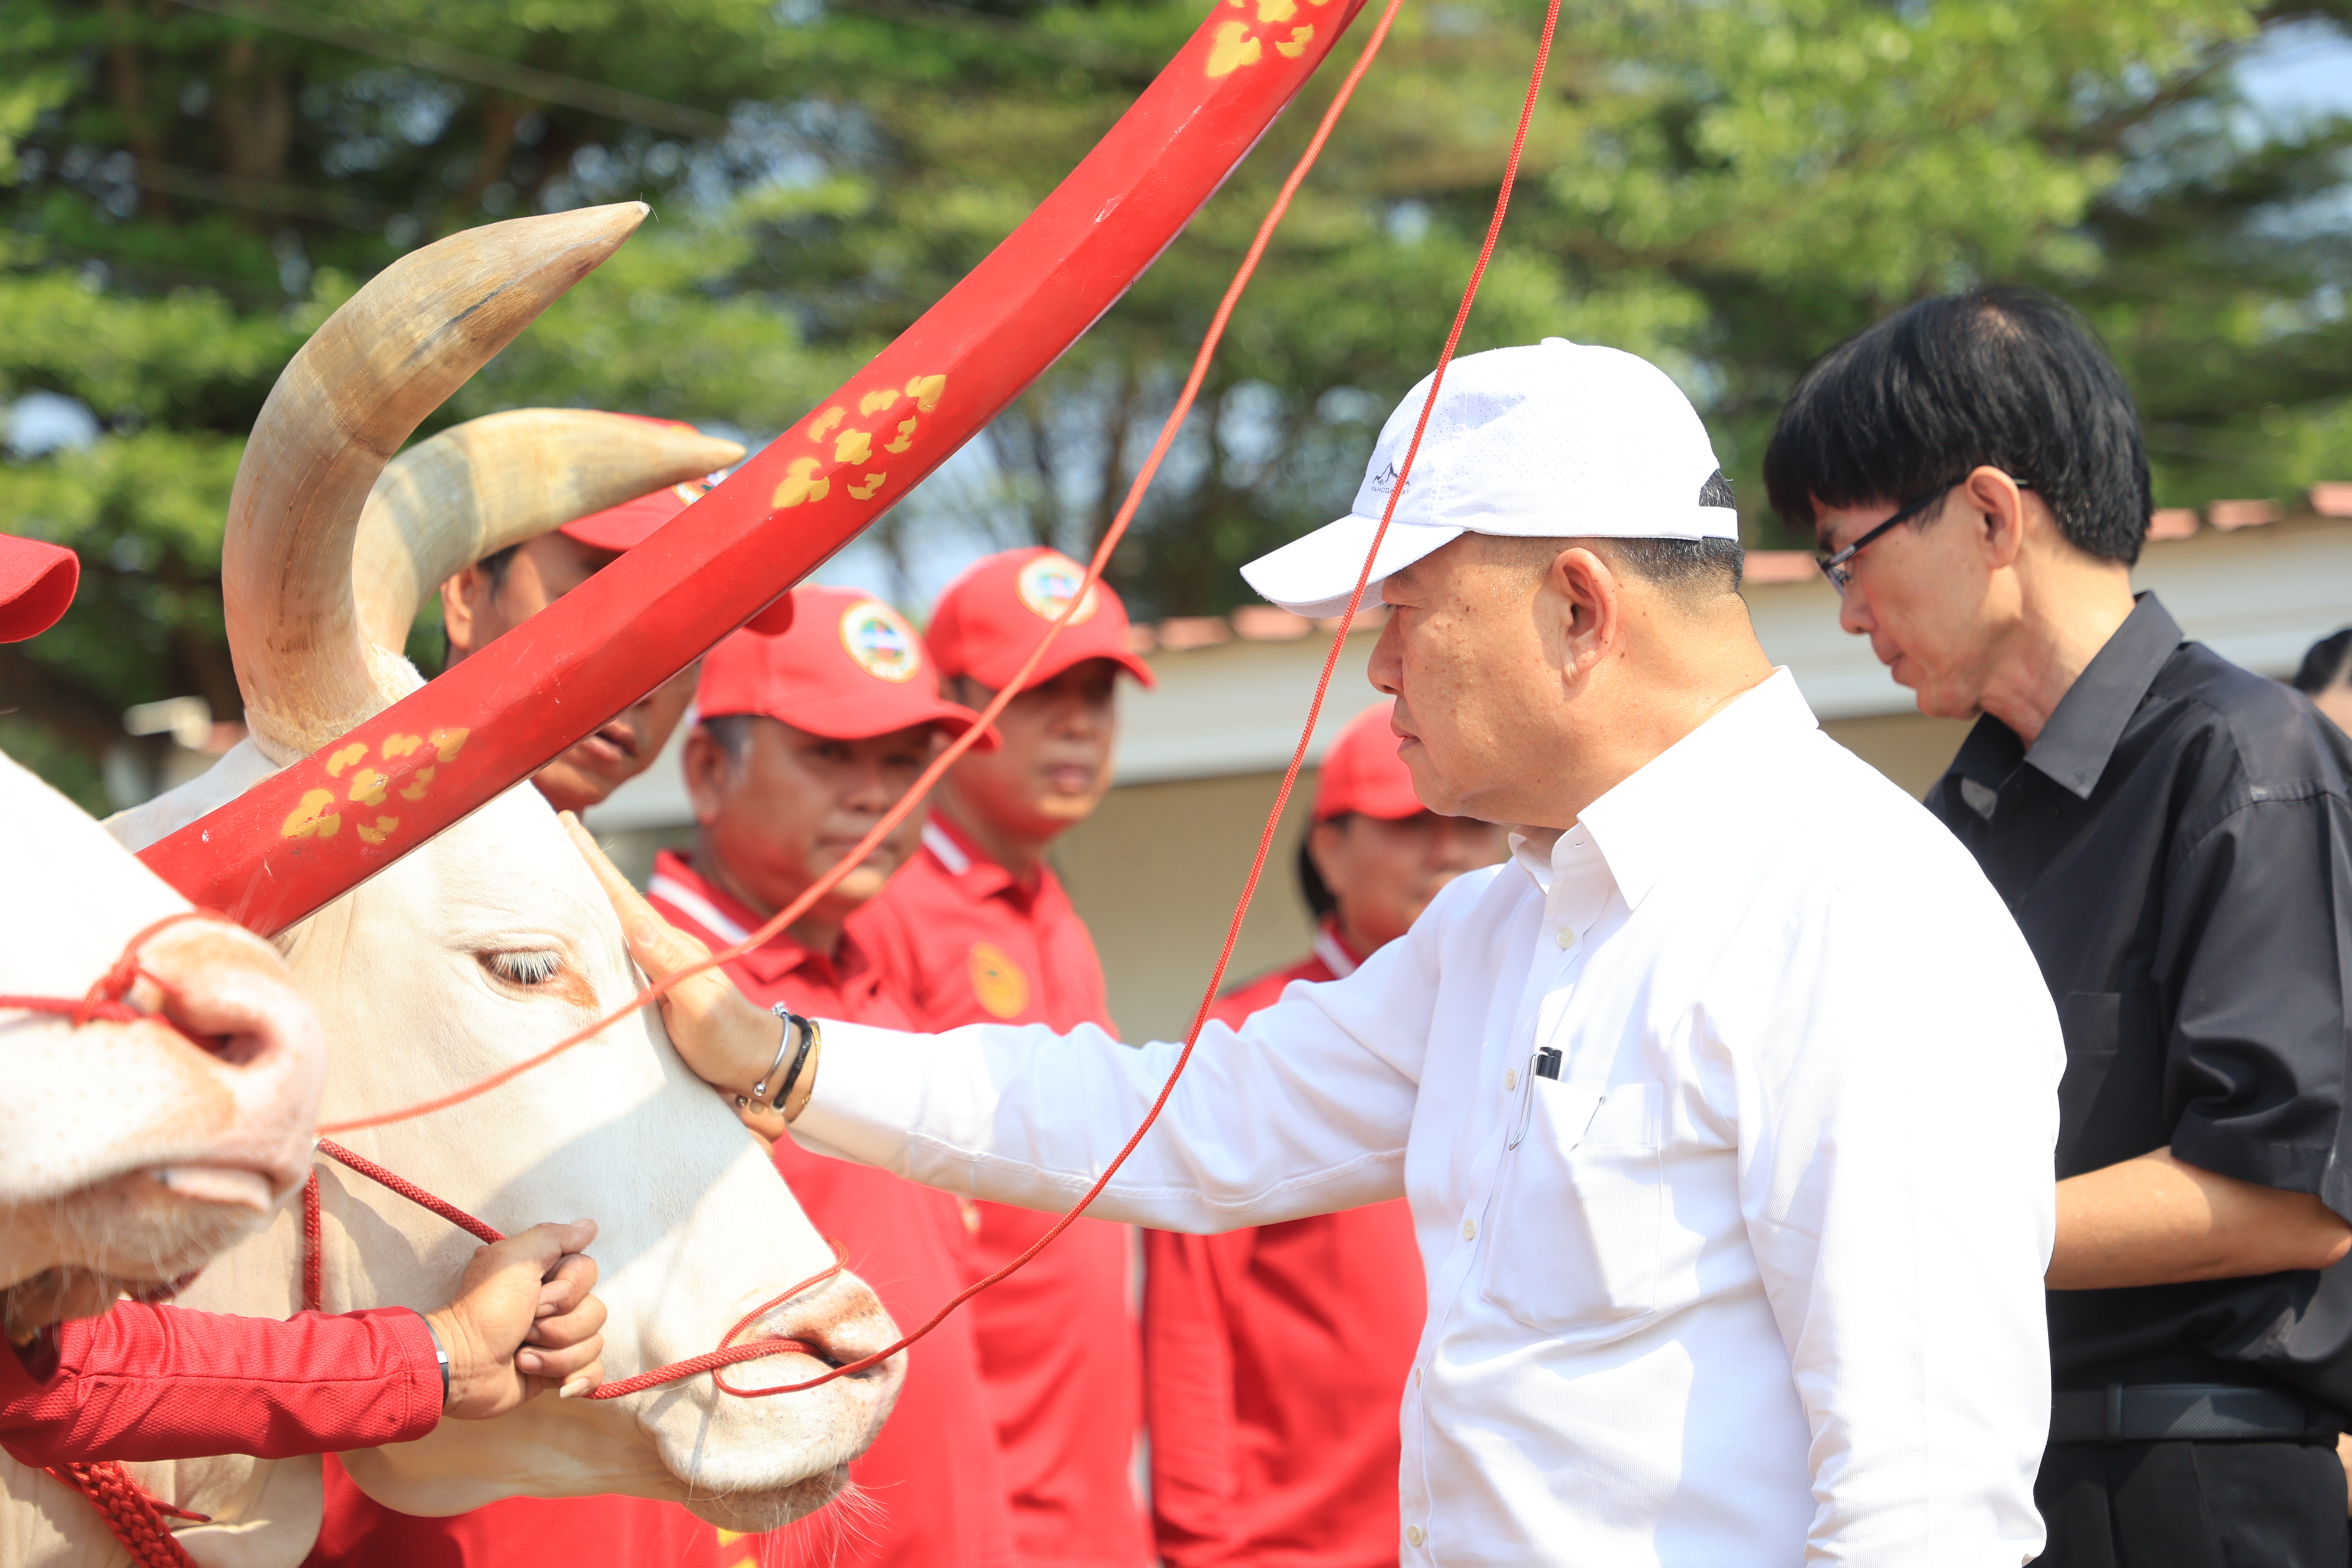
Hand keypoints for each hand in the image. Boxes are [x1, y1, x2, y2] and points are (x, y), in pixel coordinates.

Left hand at [425, 1219, 605, 1418]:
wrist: (462, 1366)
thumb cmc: (484, 1310)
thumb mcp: (513, 1260)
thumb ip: (554, 1237)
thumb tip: (590, 1226)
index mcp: (547, 1275)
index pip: (589, 1272)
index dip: (566, 1290)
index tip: (534, 1298)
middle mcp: (556, 1305)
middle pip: (595, 1311)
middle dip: (558, 1327)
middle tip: (524, 1328)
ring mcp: (558, 1340)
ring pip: (593, 1344)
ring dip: (555, 1355)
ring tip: (521, 1356)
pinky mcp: (557, 1372)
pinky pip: (593, 1373)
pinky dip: (575, 1379)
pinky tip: (557, 1383)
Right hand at [564, 814, 795, 1136]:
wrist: (756, 1065)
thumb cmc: (729, 1038)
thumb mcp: (701, 1004)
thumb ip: (671, 966)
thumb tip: (637, 924)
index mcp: (667, 945)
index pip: (621, 898)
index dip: (592, 863)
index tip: (566, 825)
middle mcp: (658, 949)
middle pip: (612, 900)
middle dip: (581, 866)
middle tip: (551, 828)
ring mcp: (655, 966)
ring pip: (611, 922)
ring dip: (584, 893)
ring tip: (554, 866)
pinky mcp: (650, 987)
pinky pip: (613, 950)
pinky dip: (592, 930)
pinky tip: (578, 926)